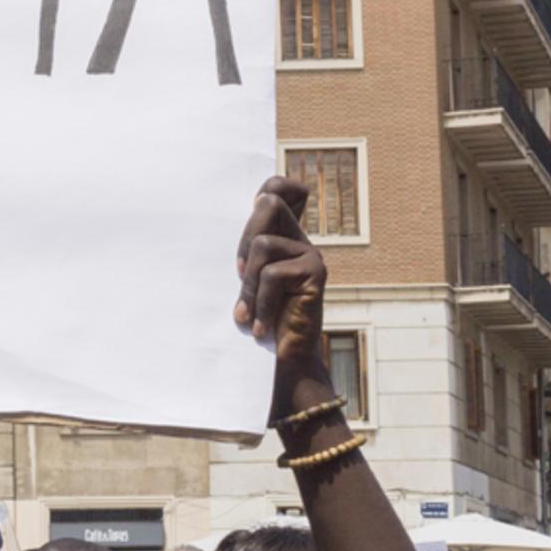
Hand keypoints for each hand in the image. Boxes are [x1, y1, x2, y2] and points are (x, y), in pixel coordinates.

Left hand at [233, 177, 328, 411]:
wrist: (283, 362)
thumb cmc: (258, 322)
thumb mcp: (244, 283)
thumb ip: (245, 254)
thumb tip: (235, 213)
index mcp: (282, 236)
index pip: (280, 187)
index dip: (267, 189)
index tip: (251, 223)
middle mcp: (300, 239)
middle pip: (268, 201)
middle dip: (242, 240)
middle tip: (238, 275)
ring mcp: (310, 254)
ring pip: (261, 244)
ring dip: (248, 284)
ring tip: (249, 312)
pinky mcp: (315, 272)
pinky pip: (271, 275)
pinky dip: (258, 303)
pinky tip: (260, 326)